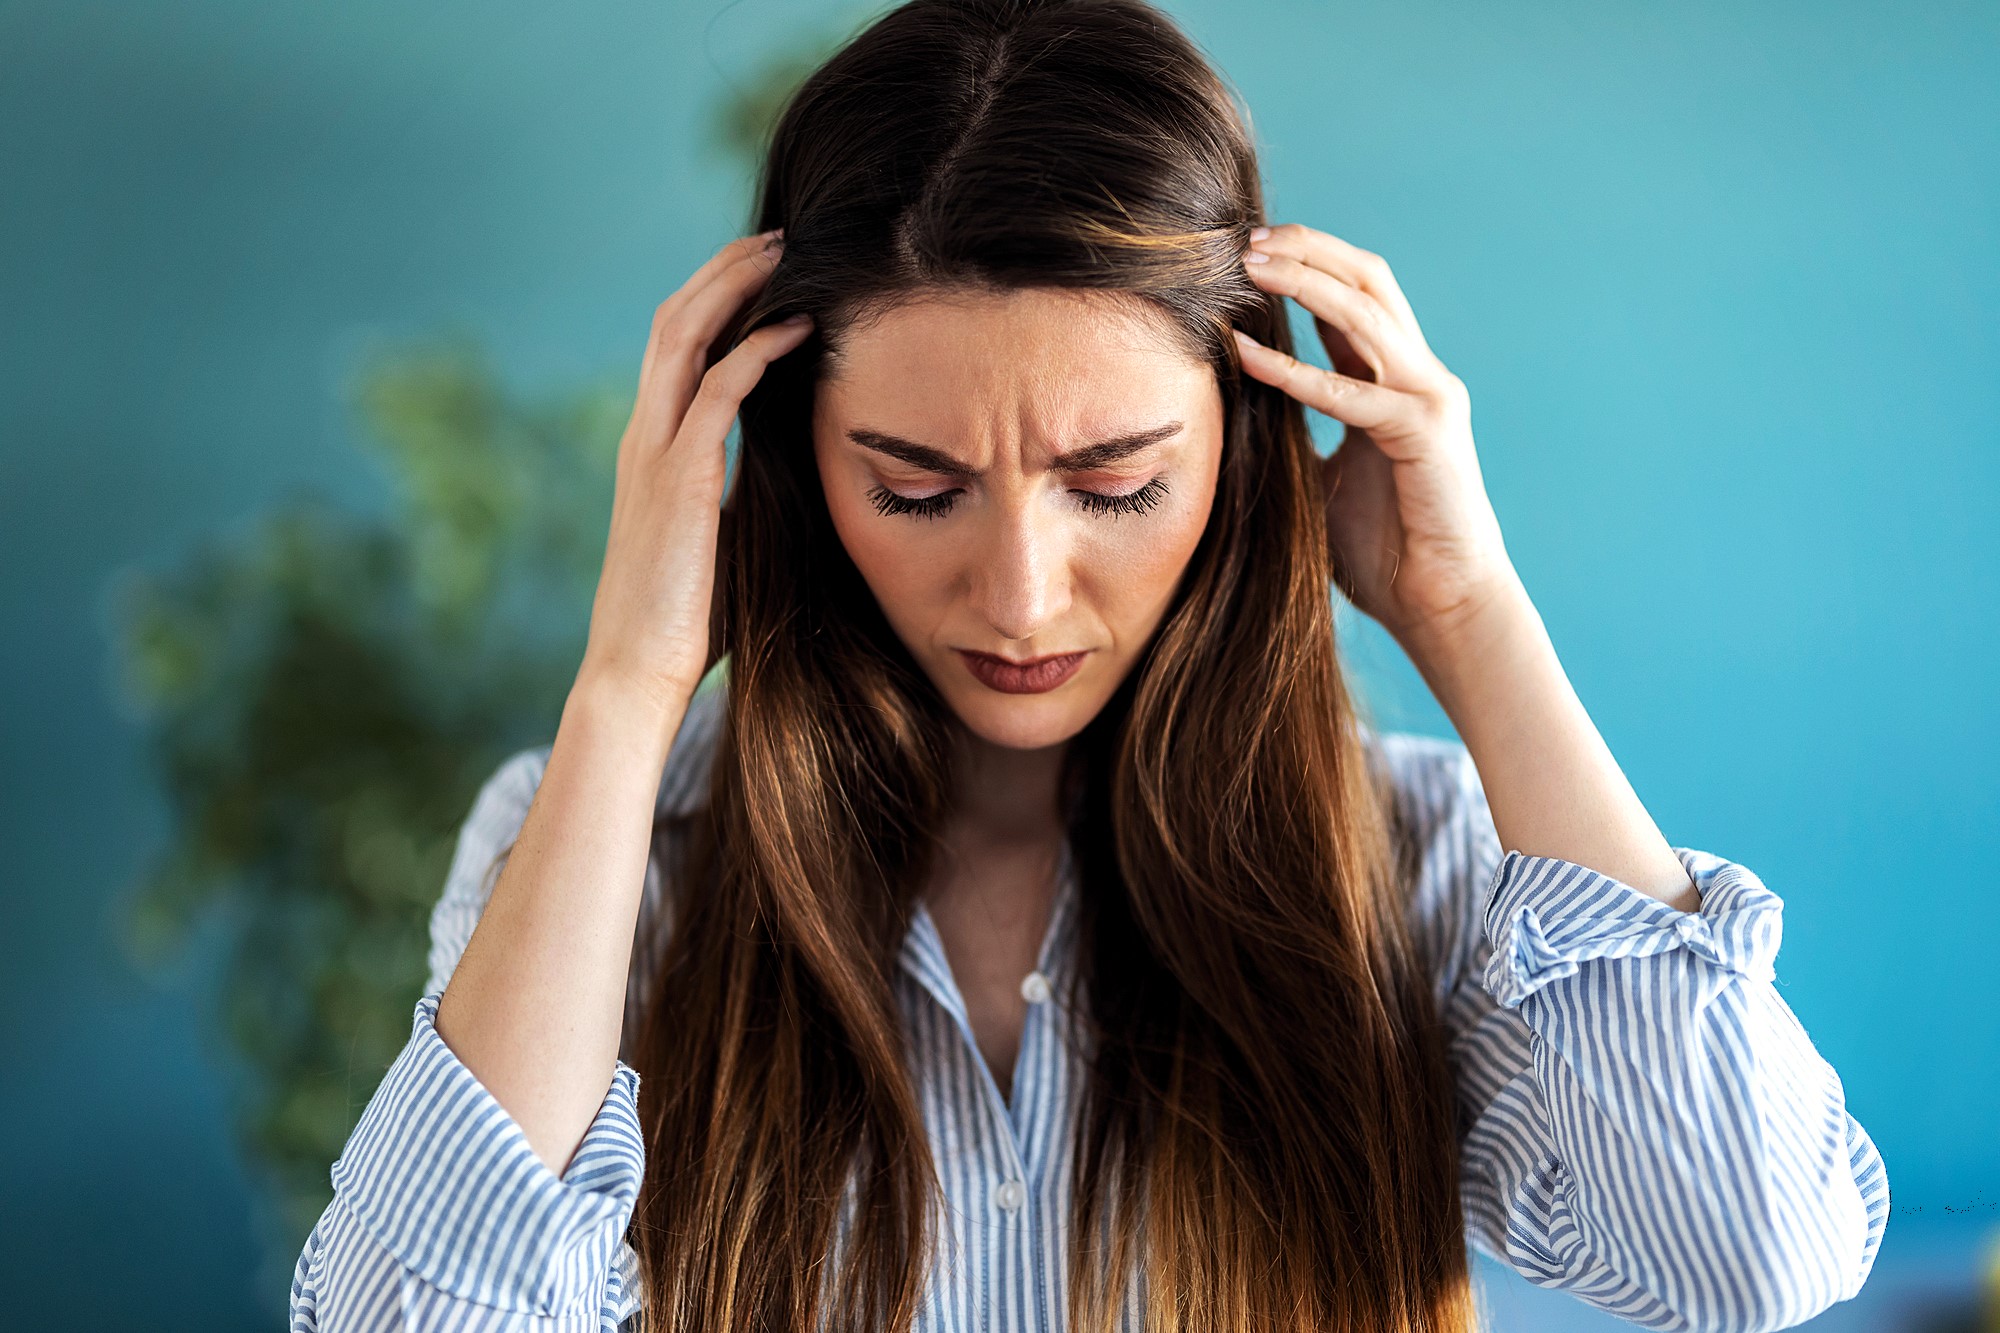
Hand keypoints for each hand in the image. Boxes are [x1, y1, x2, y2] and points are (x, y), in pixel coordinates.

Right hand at [577, 229, 812, 721]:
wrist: (636, 674)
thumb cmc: (688, 625)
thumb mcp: (725, 544)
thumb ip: (746, 500)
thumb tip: (799, 484)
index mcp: (650, 450)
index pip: (675, 348)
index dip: (715, 300)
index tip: (765, 272)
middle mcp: (644, 438)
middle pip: (673, 322)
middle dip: (724, 271)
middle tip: (777, 238)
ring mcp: (654, 454)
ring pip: (683, 337)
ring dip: (734, 288)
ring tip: (784, 255)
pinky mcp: (679, 480)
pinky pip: (717, 391)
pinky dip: (756, 350)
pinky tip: (798, 330)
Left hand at [1233, 223, 1516, 651]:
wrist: (1442, 604)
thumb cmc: (1383, 550)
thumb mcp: (1322, 476)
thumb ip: (1295, 432)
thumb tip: (1233, 409)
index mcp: (1394, 381)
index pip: (1352, 298)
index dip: (1303, 266)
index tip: (1245, 252)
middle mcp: (1418, 376)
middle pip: (1367, 281)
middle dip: (1308, 250)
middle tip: (1246, 239)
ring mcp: (1428, 398)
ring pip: (1365, 314)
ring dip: (1304, 283)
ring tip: (1249, 266)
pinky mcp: (1424, 434)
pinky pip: (1351, 392)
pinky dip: (1296, 371)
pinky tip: (1247, 357)